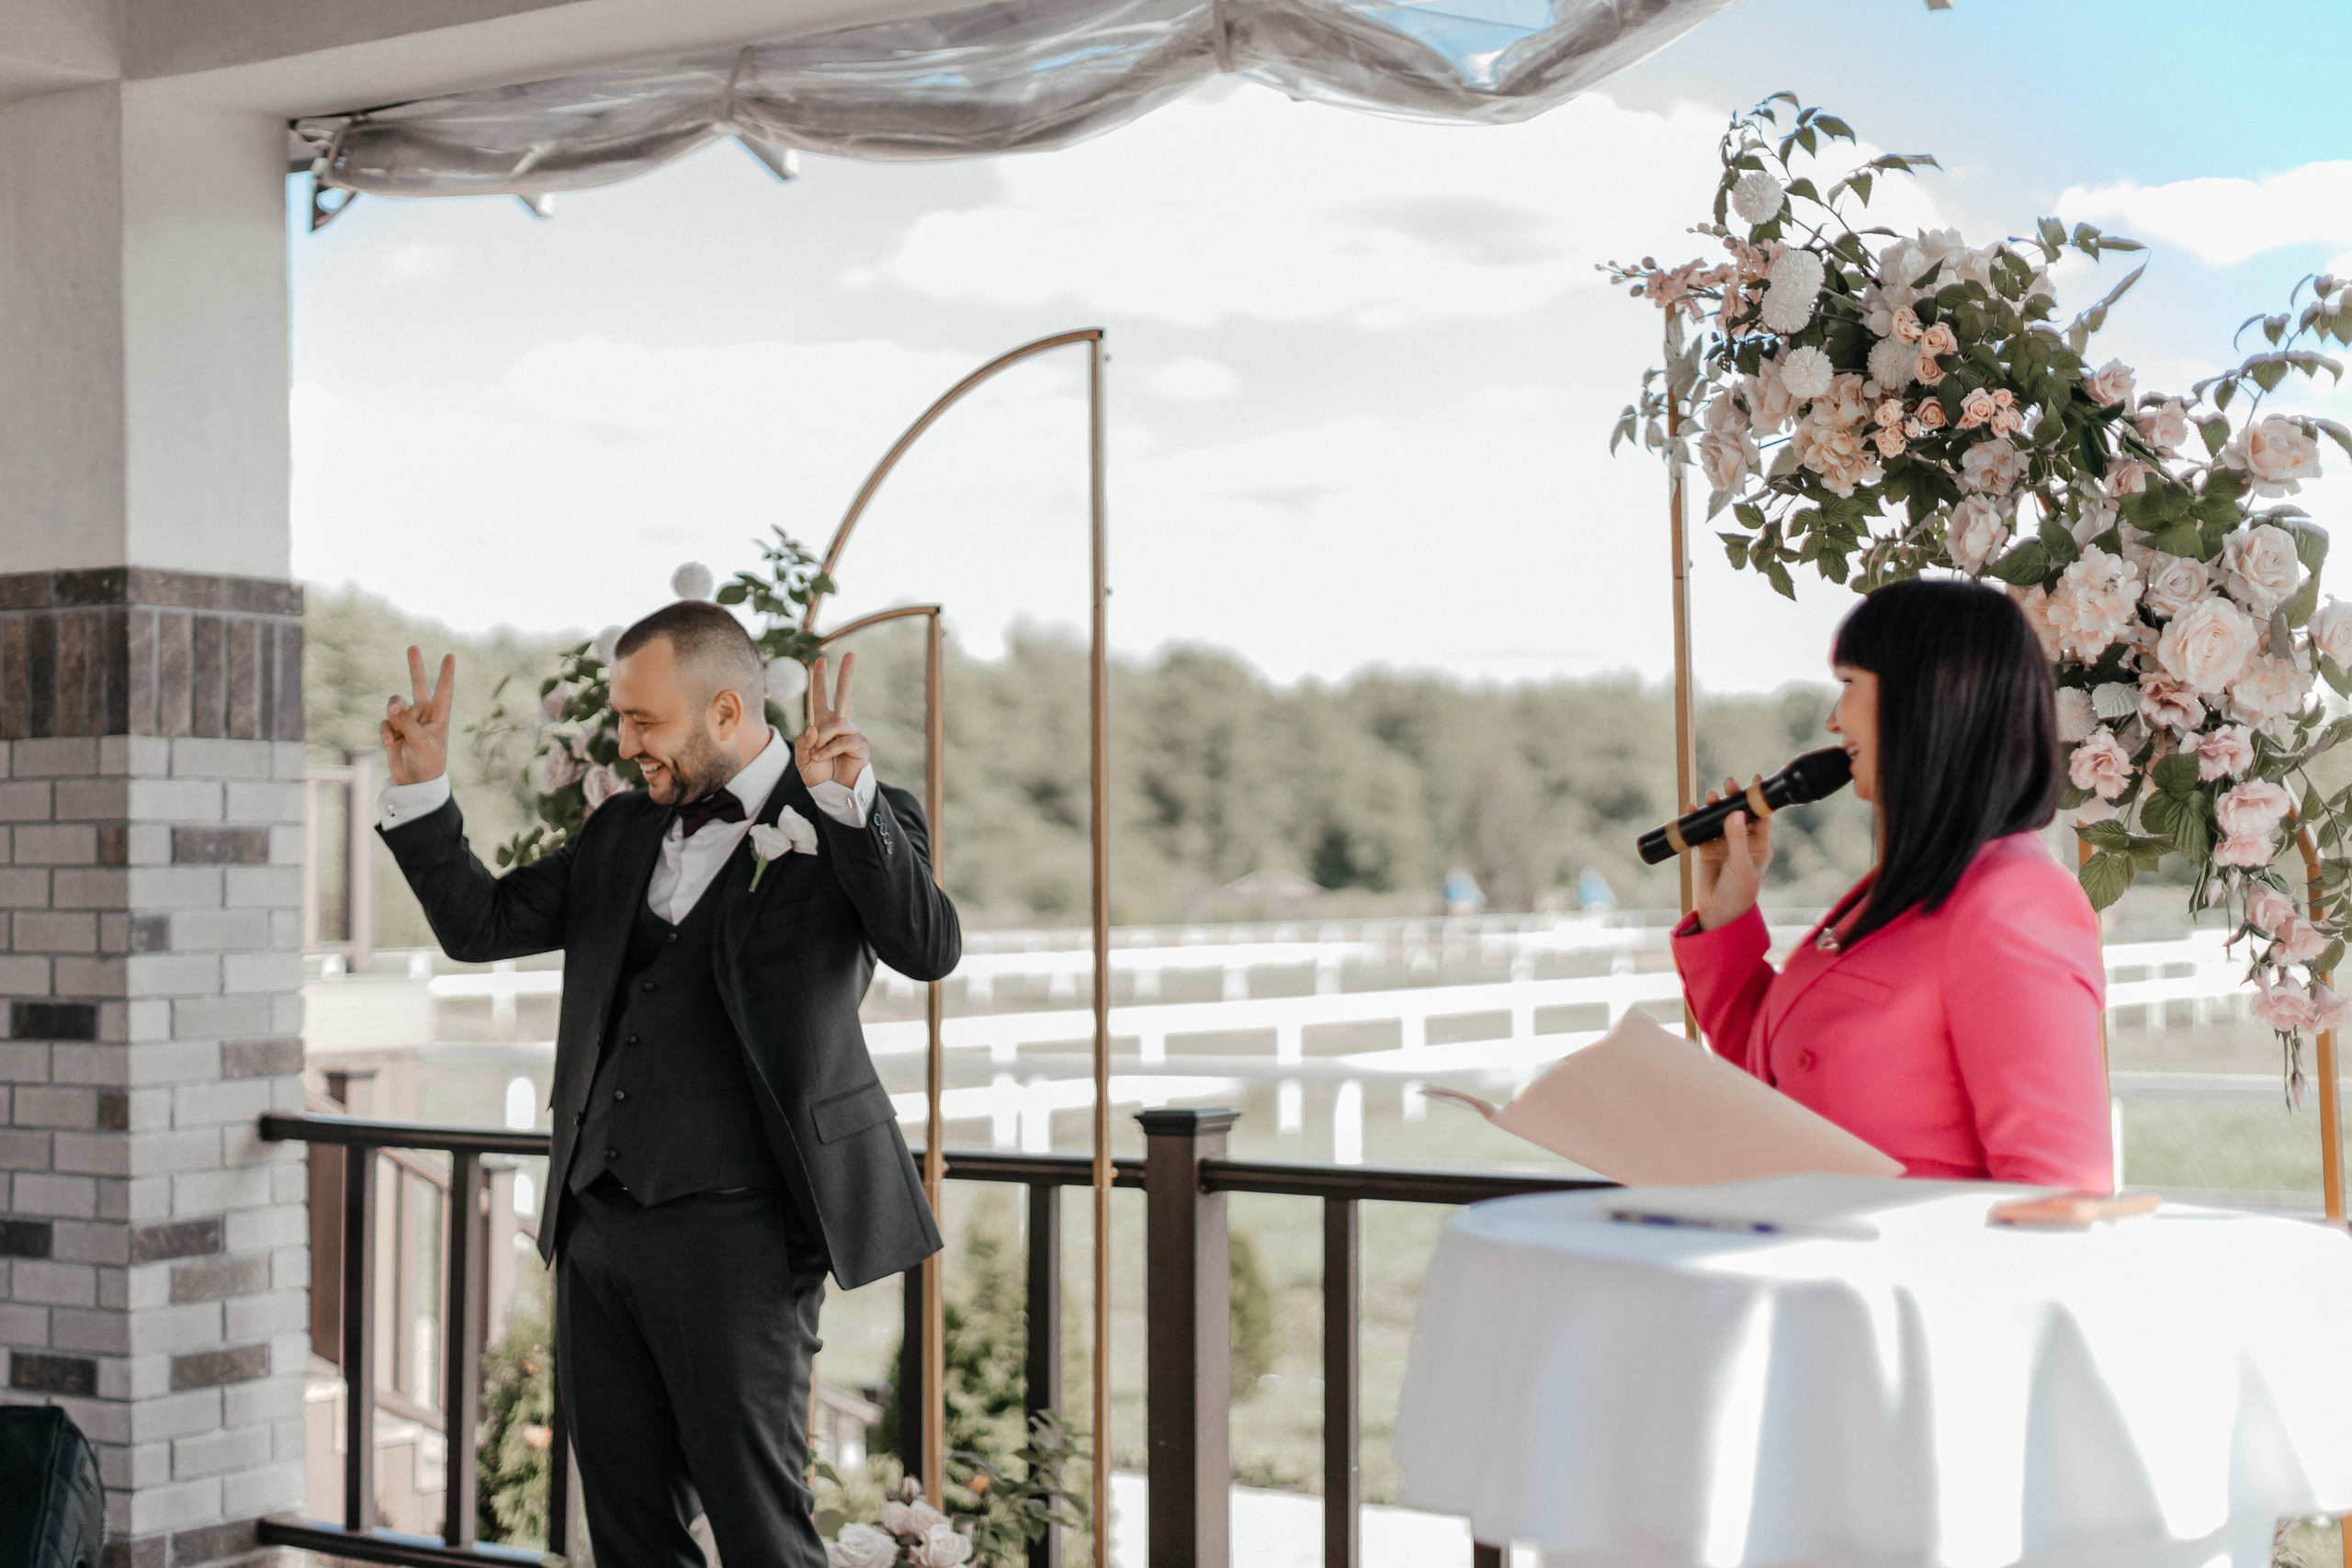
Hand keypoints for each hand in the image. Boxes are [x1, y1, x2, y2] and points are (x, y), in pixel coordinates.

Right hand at [381, 647, 455, 785]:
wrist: (414, 783)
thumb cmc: (427, 763)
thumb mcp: (421, 742)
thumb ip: (408, 722)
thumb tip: (393, 704)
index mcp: (439, 716)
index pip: (443, 690)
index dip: (446, 673)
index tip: (450, 655)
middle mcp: (423, 714)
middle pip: (418, 685)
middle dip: (416, 667)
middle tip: (413, 647)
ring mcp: (408, 721)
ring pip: (395, 703)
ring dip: (394, 713)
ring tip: (398, 730)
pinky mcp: (394, 729)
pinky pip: (386, 722)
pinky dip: (387, 732)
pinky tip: (392, 744)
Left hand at [794, 653, 869, 789]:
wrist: (833, 793)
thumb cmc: (819, 775)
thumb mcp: (802, 758)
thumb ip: (803, 742)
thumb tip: (815, 727)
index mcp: (823, 724)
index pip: (821, 698)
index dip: (819, 679)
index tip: (819, 659)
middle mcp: (839, 725)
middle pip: (844, 694)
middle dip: (846, 674)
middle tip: (851, 654)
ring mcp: (852, 733)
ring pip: (834, 724)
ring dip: (821, 741)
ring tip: (817, 756)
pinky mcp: (860, 744)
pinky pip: (841, 741)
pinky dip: (828, 751)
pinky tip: (825, 759)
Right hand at [1692, 773, 1772, 930]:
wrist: (1719, 911)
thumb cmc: (1739, 891)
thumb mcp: (1740, 864)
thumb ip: (1736, 838)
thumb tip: (1734, 813)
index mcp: (1759, 846)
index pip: (1761, 817)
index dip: (1759, 799)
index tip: (1756, 780)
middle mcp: (1743, 843)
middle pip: (1739, 815)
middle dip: (1734, 798)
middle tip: (1729, 784)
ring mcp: (1725, 846)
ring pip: (1720, 821)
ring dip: (1715, 808)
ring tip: (1709, 797)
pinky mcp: (1708, 851)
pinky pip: (1702, 831)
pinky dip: (1697, 820)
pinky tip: (1692, 810)